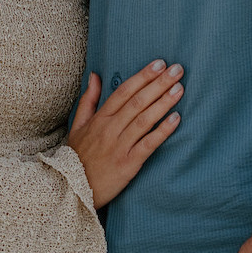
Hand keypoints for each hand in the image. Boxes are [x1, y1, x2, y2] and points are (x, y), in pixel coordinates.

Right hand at [66, 60, 183, 207]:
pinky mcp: (128, 164)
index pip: (123, 91)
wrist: (72, 188)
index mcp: (99, 118)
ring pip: (144, 120)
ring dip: (163, 102)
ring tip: (179, 88)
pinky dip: (162, 131)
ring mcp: (119, 146)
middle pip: (137, 101)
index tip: (159, 64)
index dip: (142, 76)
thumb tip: (95, 75)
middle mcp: (110, 129)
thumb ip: (88, 100)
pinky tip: (176, 119)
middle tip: (177, 69)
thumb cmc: (78, 156)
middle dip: (158, 83)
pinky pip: (148, 144)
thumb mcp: (78, 125)